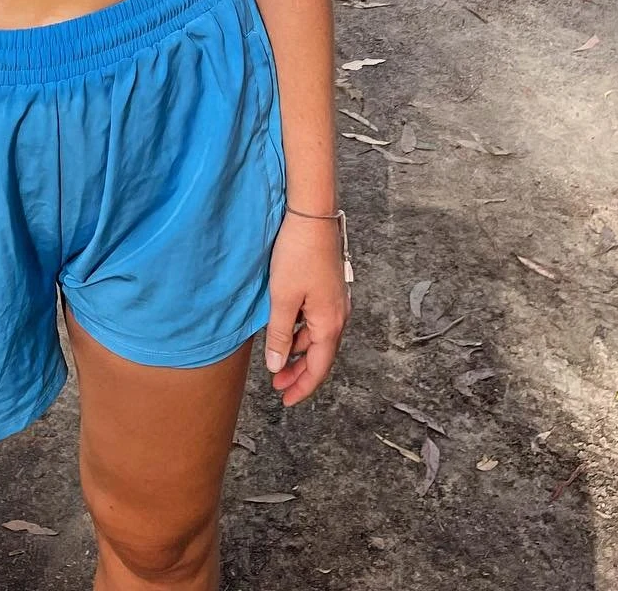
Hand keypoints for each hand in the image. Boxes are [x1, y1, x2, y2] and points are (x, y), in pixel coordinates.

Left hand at [263, 213, 349, 406]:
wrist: (312, 217)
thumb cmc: (297, 255)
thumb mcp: (283, 299)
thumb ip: (281, 335)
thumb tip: (278, 366)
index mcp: (329, 324)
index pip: (318, 368)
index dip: (302, 387)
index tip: (286, 400)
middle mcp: (339, 316)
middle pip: (320, 356)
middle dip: (300, 373)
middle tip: (278, 386)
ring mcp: (336, 302)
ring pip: (318, 338)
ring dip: (300, 353)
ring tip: (279, 361)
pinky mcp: (329, 289)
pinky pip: (317, 322)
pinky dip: (303, 333)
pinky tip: (287, 330)